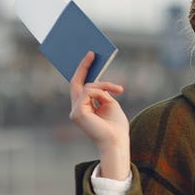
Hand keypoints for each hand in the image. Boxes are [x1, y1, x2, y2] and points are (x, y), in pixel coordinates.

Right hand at [69, 51, 130, 178]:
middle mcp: (77, 109)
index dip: (83, 72)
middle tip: (91, 53)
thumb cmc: (116, 127)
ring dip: (104, 86)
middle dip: (83, 67)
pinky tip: (111, 98)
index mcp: (84, 108)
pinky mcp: (78, 113)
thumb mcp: (111, 104)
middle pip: (76, 83)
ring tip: (118, 89)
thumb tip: (97, 80)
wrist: (117, 142)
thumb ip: (103, 93)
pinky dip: (102, 92)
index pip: (80, 87)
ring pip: (86, 87)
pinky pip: (89, 92)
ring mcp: (75, 111)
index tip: (89, 58)